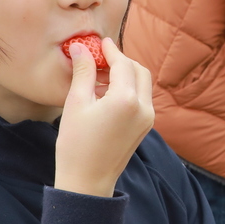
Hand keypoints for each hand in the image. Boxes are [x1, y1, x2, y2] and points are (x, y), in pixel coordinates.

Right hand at [54, 37, 153, 196]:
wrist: (87, 181)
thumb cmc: (76, 145)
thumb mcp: (76, 103)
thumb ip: (83, 71)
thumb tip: (81, 47)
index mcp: (126, 100)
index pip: (123, 63)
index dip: (111, 51)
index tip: (99, 42)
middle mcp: (144, 107)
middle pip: (139, 70)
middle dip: (121, 61)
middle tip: (99, 59)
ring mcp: (148, 119)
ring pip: (143, 84)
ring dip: (126, 75)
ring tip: (99, 77)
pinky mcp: (145, 127)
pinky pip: (142, 99)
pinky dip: (129, 89)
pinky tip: (106, 94)